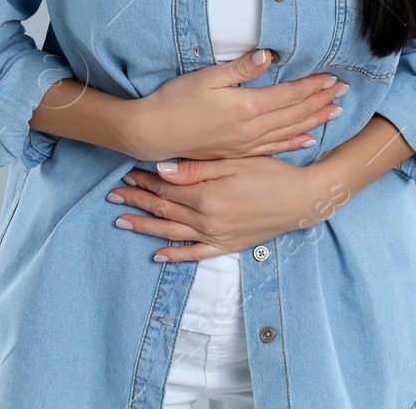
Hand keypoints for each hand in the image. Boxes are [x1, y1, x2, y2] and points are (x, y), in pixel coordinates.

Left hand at [107, 155, 352, 261]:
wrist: (301, 200)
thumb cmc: (271, 173)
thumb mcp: (235, 161)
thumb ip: (196, 168)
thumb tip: (161, 169)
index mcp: (207, 195)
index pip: (167, 187)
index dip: (145, 180)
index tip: (127, 172)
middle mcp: (207, 219)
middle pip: (164, 209)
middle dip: (137, 201)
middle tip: (114, 195)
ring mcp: (216, 236)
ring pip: (172, 232)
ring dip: (146, 225)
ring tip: (122, 220)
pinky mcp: (226, 246)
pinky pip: (195, 254)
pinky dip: (175, 254)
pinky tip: (157, 254)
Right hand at [124, 49, 346, 162]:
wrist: (153, 134)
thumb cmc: (175, 101)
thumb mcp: (206, 79)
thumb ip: (240, 69)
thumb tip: (267, 55)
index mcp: (247, 108)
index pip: (289, 95)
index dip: (313, 86)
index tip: (333, 77)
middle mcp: (252, 129)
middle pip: (295, 114)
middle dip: (321, 101)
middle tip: (344, 91)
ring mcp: (246, 144)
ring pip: (289, 132)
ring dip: (314, 120)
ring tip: (335, 112)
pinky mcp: (238, 152)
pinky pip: (274, 148)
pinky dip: (294, 143)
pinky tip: (307, 140)